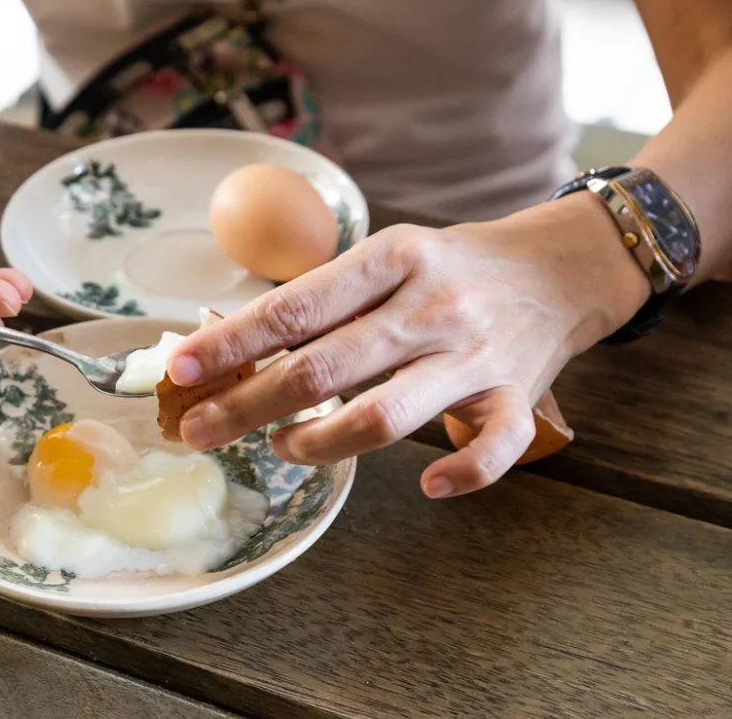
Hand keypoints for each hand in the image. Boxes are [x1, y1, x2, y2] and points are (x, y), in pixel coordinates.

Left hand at [167, 194, 649, 497]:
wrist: (559, 266)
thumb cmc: (450, 266)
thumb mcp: (386, 257)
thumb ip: (323, 299)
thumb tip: (234, 347)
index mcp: (391, 260)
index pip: (296, 309)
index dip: (233, 343)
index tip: (181, 369)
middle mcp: (430, 308)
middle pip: (323, 369)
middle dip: (248, 405)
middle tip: (199, 431)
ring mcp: (476, 358)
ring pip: (385, 417)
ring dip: (320, 444)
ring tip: (282, 448)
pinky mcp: (517, 398)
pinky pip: (492, 449)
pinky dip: (460, 473)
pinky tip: (425, 483)